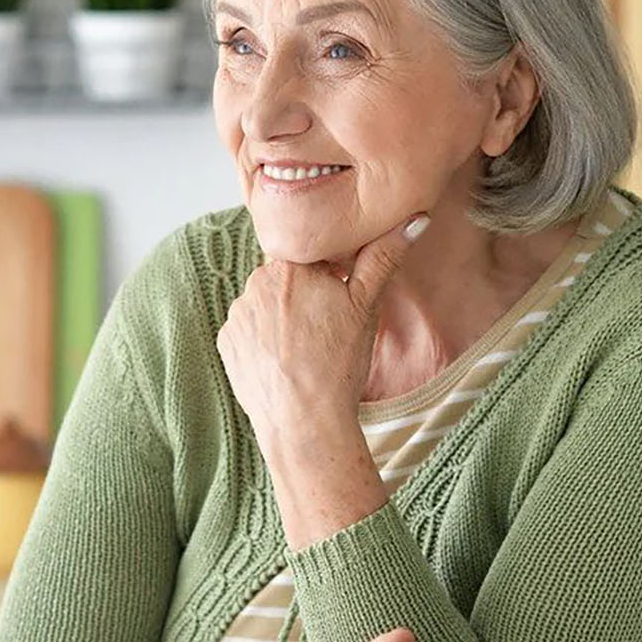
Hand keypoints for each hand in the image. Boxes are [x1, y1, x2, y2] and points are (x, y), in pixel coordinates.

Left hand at [217, 215, 429, 458]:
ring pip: (265, 304)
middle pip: (284, 277)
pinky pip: (248, 330)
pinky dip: (263, 341)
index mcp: (289, 266)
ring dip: (281, 317)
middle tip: (326, 326)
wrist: (304, 422)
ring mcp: (237, 314)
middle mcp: (254, 283)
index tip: (338, 293)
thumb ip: (384, 257)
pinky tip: (284, 361)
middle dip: (303, 293)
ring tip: (305, 349)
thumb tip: (415, 219)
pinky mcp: (226, 343)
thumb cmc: (339, 363)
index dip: (326, 271)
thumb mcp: (366, 306)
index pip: (308, 251)